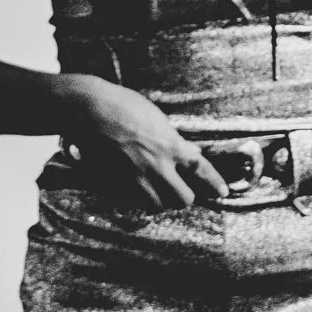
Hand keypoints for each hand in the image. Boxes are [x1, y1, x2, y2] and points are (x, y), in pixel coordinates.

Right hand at [60, 74, 229, 208]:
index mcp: (172, 146)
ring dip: (162, 201)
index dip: (215, 184)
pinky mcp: (114, 182)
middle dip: (185, 197)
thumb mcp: (157, 119)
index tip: (223, 193)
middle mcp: (157, 166)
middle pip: (183, 198)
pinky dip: (137, 198)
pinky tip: (134, 190)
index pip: (201, 170)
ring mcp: (135, 177)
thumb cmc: (124, 106)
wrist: (88, 109)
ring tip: (160, 192)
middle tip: (182, 191)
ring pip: (158, 204)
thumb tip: (191, 151)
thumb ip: (175, 140)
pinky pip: (131, 200)